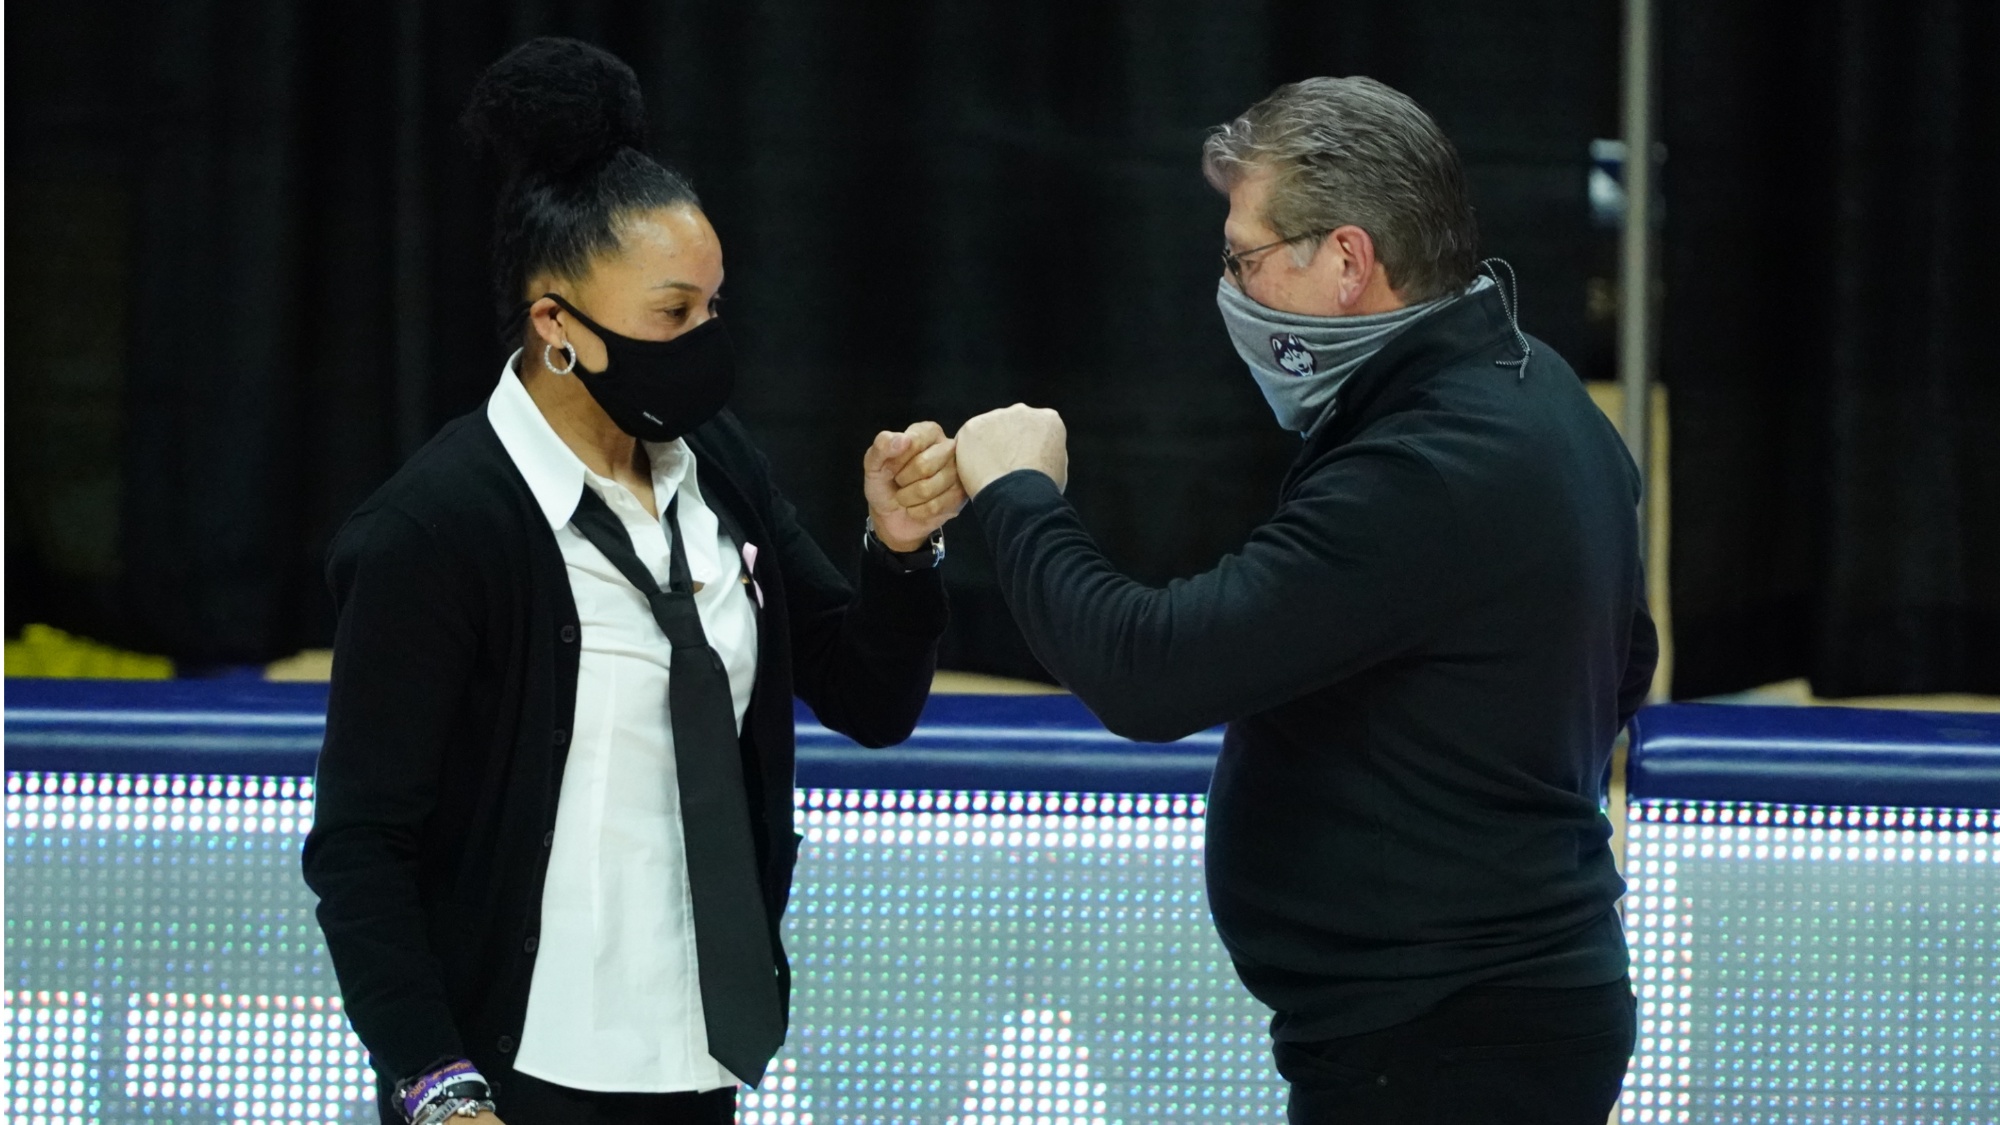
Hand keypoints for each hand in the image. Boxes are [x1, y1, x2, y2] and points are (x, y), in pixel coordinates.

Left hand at [864, 421, 965, 550]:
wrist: (891, 516)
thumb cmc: (885, 483)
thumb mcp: (873, 463)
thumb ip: (881, 446)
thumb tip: (903, 439)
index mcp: (928, 432)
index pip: (914, 441)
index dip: (897, 459)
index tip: (891, 466)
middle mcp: (948, 448)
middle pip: (924, 465)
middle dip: (903, 480)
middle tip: (900, 482)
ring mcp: (958, 473)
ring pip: (929, 488)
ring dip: (908, 498)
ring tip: (906, 496)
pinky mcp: (960, 497)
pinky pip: (935, 507)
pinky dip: (917, 511)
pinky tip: (917, 507)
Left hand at [953, 404, 1067, 496]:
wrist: (1020, 496)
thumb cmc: (1041, 490)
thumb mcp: (1056, 466)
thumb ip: (1042, 452)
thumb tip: (1033, 455)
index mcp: (1048, 419)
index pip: (1036, 429)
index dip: (1027, 449)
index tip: (1022, 465)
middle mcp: (1023, 411)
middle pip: (1010, 425)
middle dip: (1006, 443)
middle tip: (1003, 470)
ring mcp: (996, 416)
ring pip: (988, 432)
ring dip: (986, 448)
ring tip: (989, 475)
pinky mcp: (973, 426)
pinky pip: (968, 441)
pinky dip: (969, 456)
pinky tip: (976, 474)